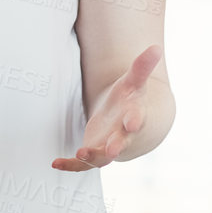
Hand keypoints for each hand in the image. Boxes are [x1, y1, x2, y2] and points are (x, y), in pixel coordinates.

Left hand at [54, 44, 162, 170]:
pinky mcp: (93, 152)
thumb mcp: (133, 82)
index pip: (136, 119)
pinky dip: (70, 165)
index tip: (132, 123)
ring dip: (92, 157)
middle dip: (116, 147)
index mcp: (133, 116)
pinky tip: (55, 163)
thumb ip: (141, 67)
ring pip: (102, 157)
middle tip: (112, 150)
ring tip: (80, 153)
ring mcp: (107, 146)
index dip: (134, 121)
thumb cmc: (128, 100)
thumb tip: (156, 47)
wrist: (126, 122)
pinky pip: (82, 165)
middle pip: (121, 143)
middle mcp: (122, 135)